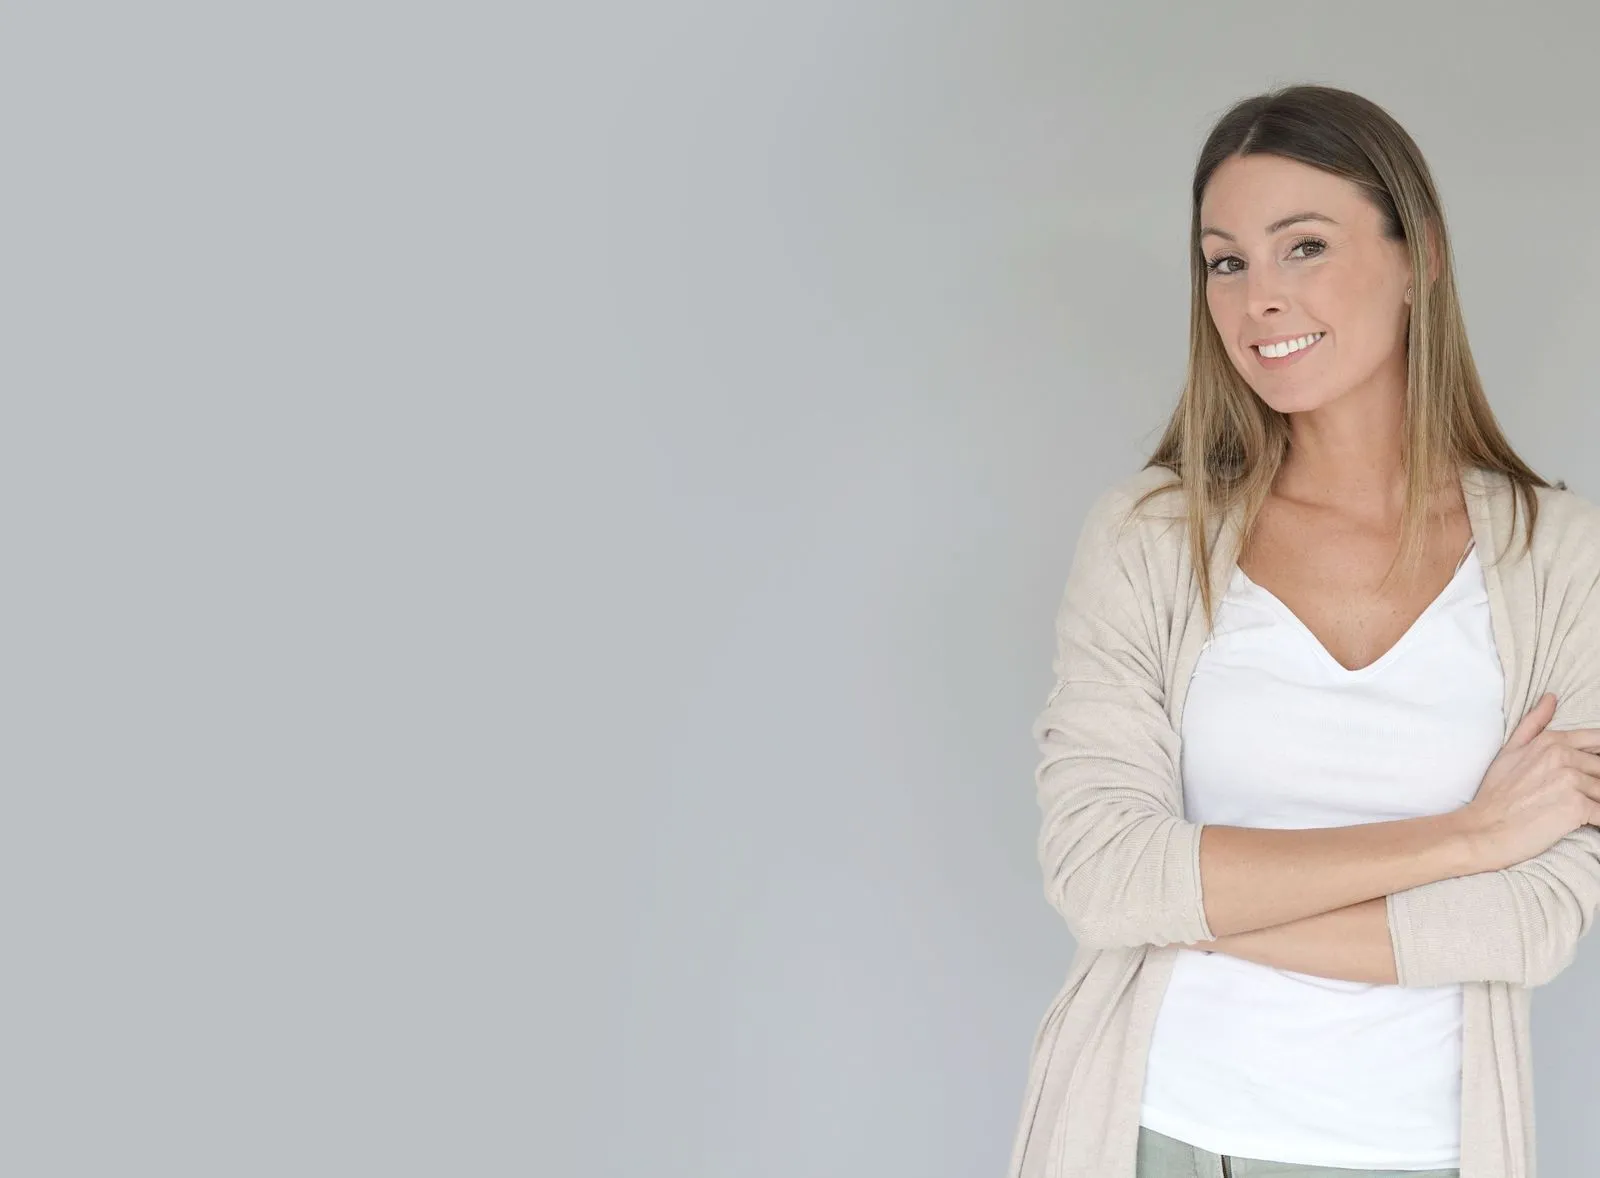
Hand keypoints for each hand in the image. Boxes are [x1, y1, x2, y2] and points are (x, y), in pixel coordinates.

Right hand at [1461, 693, 1599, 872]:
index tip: (1588, 773)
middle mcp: (1564, 757)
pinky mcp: (1578, 807)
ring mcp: (1571, 781)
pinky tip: (1589, 822)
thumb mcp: (1510, 750)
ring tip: (1578, 808)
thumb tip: (1551, 697)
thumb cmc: (1496, 793)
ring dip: (1596, 801)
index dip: (1598, 758)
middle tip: (1575, 793)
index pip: (1597, 741)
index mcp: (1552, 741)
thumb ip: (1534, 723)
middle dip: (1595, 784)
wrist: (1485, 828)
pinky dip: (1599, 819)